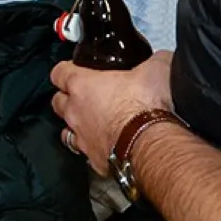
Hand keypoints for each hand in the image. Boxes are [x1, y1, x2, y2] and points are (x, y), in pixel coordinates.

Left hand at [50, 50, 174, 173]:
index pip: (58, 72)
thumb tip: (161, 59)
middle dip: (68, 99)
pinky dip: (95, 150)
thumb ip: (154, 61)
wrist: (151, 143)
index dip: (66, 70)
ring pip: (67, 131)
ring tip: (95, 125)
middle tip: (87, 97)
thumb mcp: (157, 68)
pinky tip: (109, 148)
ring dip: (78, 127)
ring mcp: (82, 138)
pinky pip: (88, 154)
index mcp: (81, 84)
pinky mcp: (94, 160)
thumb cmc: (146, 104)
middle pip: (58, 102)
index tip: (75, 70)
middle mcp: (75, 111)